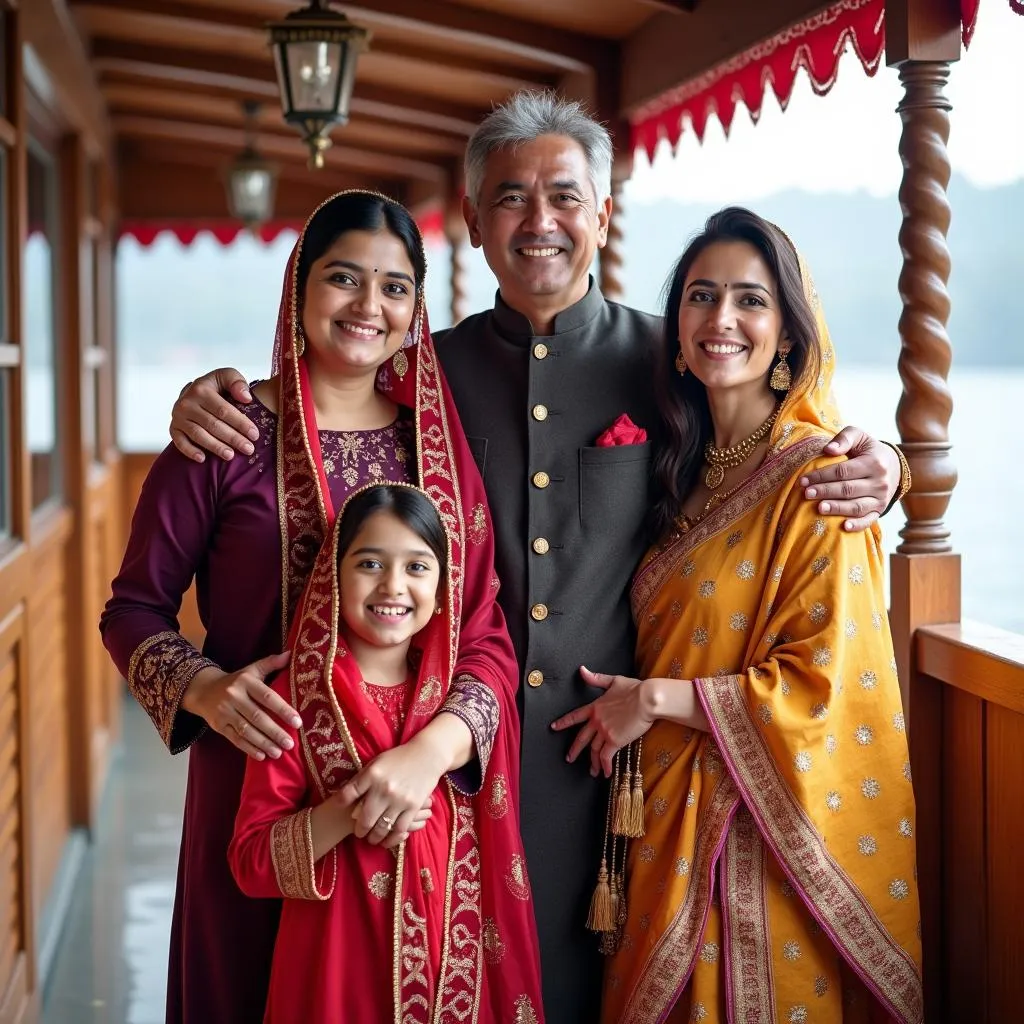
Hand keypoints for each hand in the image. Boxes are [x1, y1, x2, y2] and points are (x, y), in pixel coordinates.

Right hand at [170, 368, 258, 462]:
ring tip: (231, 456)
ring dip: (215, 447)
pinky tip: (203, 459)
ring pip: (198, 435)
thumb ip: (237, 382)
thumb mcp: (227, 376)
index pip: (223, 410)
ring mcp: (178, 417)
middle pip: (213, 424)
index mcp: (201, 389)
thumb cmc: (217, 387)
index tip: (255, 435)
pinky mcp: (173, 428)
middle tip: (248, 449)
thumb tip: (246, 398)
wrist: (195, 392)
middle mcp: (187, 403)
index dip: (240, 423)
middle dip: (233, 438)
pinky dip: (190, 451)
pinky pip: (179, 442)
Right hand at [182, 652, 300, 759]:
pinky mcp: (218, 726)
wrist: (204, 690)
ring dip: (263, 743)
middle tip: (290, 744)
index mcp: (246, 681)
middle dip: (275, 732)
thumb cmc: (236, 681)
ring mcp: (225, 712)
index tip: (297, 722)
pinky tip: (261, 756)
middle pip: (257, 717)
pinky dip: (248, 748)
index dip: (283, 710)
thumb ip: (271, 663)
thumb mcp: (252, 669)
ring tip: (279, 752)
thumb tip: (291, 654)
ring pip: (246, 730)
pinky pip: (235, 739)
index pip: (267, 696)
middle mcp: (234, 696)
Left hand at [338, 736, 446, 846]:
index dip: (341, 805)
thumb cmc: (398, 759)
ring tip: (372, 839)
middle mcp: (384, 788)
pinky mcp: (413, 806)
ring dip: (375, 837)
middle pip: (365, 819)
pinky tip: (387, 841)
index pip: (349, 793)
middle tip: (359, 833)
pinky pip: (400, 829)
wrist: (426, 755)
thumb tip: (343, 797)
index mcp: (372, 775)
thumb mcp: (376, 763)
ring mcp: (399, 799)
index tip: (342, 812)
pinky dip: (392, 839)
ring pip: (382, 828)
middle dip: (360, 830)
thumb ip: (362, 779)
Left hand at [550, 666, 656, 777]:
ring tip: (592, 771)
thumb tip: (581, 670)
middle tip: (569, 758)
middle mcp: (597, 720)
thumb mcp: (613, 680)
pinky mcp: (615, 741)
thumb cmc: (635, 689)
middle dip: (574, 750)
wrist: (647, 699)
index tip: (554, 727)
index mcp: (595, 707)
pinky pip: (606, 757)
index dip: (563, 722)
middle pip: (581, 738)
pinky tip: (605, 773)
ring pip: (594, 750)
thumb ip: (596, 678)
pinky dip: (605, 766)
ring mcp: (605, 731)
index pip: (575, 716)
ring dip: (593, 762)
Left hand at [800, 426, 899, 531]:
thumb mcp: (859, 437)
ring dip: (837, 508)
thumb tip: (828, 449)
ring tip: (819, 508)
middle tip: (807, 494)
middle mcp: (880, 482)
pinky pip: (869, 520)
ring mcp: (881, 498)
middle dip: (825, 491)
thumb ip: (844, 438)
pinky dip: (857, 525)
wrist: (893, 466)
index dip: (822, 476)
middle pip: (848, 489)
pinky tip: (844, 527)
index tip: (804, 480)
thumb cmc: (868, 450)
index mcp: (874, 463)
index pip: (843, 471)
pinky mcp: (880, 510)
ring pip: (857, 506)